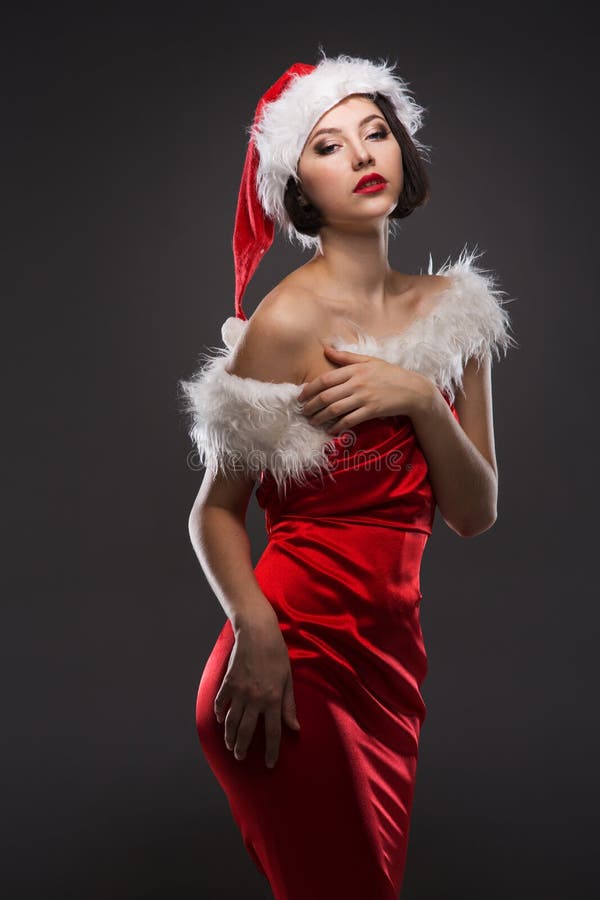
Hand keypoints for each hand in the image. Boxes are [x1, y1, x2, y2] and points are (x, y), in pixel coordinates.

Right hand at [214, 607, 300, 768]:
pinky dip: (218, 714)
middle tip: (240, 757)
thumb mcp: (288, 679)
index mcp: (274, 699)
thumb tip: (295, 728)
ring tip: (230, 745)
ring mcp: (239, 692)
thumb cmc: (277, 653)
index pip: (273, 733)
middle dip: (243, 748)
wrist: (257, 632)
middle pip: (247, 732)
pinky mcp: (228, 683)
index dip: (272, 752)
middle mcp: (256, 699)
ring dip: (229, 737)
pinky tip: (219, 720)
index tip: (270, 764)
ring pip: (231, 722)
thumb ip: (289, 705)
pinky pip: (220, 704)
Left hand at [298, 344, 433, 433]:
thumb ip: (345, 357)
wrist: (412, 390)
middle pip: (327, 396)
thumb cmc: (389, 374)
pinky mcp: (372, 411)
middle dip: (311, 406)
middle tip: (303, 411)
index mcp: (355, 369)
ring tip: (312, 421)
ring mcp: (365, 398)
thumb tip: (325, 348)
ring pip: (335, 409)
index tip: (300, 396)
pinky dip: (337, 426)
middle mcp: (358, 383)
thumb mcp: (368, 360)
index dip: (309, 389)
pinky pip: (349, 421)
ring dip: (320, 417)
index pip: (325, 379)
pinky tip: (330, 429)